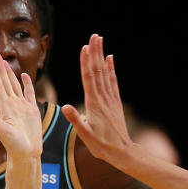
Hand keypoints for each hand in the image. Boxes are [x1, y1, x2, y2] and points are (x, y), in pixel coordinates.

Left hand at [0, 53, 42, 162]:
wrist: (26, 154)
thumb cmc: (13, 146)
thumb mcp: (2, 132)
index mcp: (4, 107)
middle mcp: (11, 104)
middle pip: (5, 82)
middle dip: (0, 68)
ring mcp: (21, 106)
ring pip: (15, 85)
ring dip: (10, 73)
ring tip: (5, 62)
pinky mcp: (31, 110)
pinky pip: (29, 93)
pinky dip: (27, 83)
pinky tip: (24, 76)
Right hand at [61, 34, 133, 165]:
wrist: (121, 151)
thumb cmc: (101, 145)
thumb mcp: (85, 135)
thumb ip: (75, 120)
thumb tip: (65, 107)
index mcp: (94, 104)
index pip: (89, 79)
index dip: (86, 62)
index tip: (85, 47)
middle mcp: (103, 98)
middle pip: (97, 71)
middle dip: (95, 52)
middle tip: (94, 36)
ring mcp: (110, 99)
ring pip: (105, 73)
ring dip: (102, 56)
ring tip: (100, 41)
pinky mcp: (115, 102)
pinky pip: (112, 81)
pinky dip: (111, 69)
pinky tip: (110, 59)